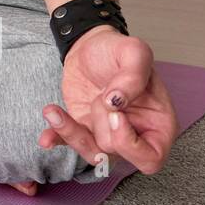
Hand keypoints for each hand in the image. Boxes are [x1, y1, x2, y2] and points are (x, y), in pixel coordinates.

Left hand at [40, 26, 177, 177]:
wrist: (89, 46)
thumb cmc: (118, 51)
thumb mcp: (134, 52)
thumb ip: (133, 76)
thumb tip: (116, 101)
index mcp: (158, 123)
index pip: (151, 158)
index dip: (130, 144)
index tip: (116, 114)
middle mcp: (134, 134)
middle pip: (115, 153)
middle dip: (102, 123)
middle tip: (102, 96)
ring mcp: (107, 133)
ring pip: (91, 154)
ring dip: (71, 133)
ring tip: (54, 111)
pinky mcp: (84, 128)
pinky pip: (70, 143)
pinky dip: (57, 140)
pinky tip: (46, 137)